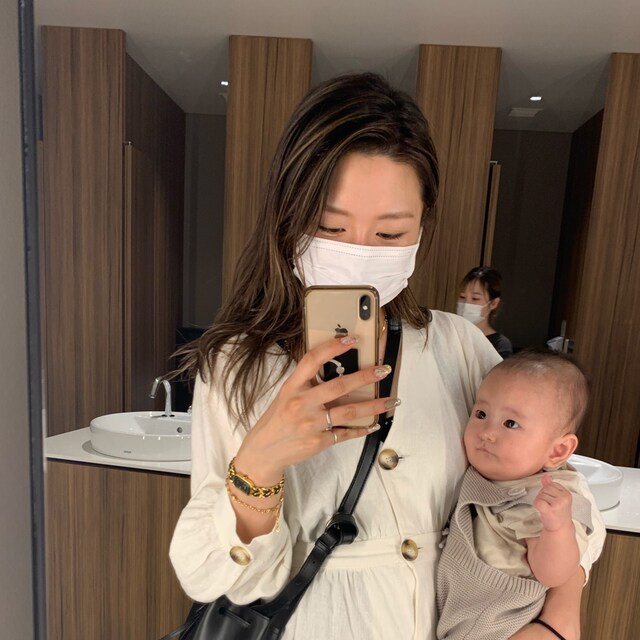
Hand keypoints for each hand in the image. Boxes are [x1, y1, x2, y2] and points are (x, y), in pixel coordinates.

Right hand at [234, 335, 393, 484]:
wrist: (264, 452)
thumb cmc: (277, 420)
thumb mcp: (286, 395)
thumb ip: (306, 383)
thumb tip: (336, 368)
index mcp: (292, 387)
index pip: (312, 360)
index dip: (332, 348)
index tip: (351, 339)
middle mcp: (302, 404)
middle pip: (339, 386)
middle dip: (365, 377)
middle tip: (383, 370)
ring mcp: (312, 424)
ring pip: (349, 411)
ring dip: (374, 405)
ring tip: (391, 400)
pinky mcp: (319, 442)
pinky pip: (346, 433)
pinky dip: (362, 429)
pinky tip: (374, 424)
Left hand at [534, 475, 573, 531]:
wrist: (560, 529)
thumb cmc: (558, 513)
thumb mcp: (557, 498)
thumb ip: (551, 486)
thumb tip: (545, 476)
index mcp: (566, 493)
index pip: (551, 484)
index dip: (548, 492)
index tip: (553, 501)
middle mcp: (563, 498)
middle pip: (545, 489)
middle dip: (544, 496)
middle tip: (549, 505)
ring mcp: (557, 504)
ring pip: (540, 495)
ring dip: (541, 501)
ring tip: (547, 508)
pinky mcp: (550, 510)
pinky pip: (538, 501)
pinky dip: (537, 504)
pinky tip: (542, 510)